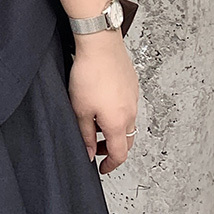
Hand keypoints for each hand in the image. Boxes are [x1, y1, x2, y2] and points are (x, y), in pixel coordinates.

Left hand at [67, 29, 139, 173]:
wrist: (100, 46)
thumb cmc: (89, 75)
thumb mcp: (79, 110)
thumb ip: (85, 134)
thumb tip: (88, 152)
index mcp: (118, 123)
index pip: (119, 154)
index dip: (110, 164)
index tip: (102, 168)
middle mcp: (131, 113)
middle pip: (126, 141)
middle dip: (111, 148)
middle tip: (94, 147)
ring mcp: (134, 99)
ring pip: (127, 123)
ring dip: (113, 130)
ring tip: (94, 123)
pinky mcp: (132, 86)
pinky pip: (128, 107)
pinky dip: (116, 114)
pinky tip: (101, 104)